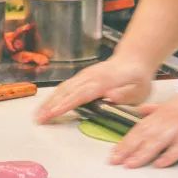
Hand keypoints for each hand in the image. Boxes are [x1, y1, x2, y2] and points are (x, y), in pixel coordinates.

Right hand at [35, 55, 154, 123]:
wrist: (134, 59)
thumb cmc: (137, 78)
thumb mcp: (139, 89)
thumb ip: (125, 95)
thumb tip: (110, 97)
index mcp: (103, 81)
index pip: (81, 94)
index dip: (66, 104)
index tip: (53, 113)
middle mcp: (90, 77)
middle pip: (67, 91)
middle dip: (51, 105)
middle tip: (38, 119)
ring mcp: (84, 75)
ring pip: (63, 88)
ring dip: (50, 100)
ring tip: (38, 114)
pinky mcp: (82, 76)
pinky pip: (66, 86)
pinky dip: (55, 95)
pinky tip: (48, 104)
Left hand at [108, 85, 177, 168]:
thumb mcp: (176, 102)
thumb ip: (157, 108)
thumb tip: (141, 112)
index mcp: (164, 111)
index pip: (140, 127)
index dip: (126, 140)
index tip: (115, 152)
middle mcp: (169, 118)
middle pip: (144, 134)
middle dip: (128, 148)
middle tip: (115, 161)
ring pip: (157, 141)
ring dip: (143, 153)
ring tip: (130, 164)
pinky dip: (169, 155)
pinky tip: (160, 164)